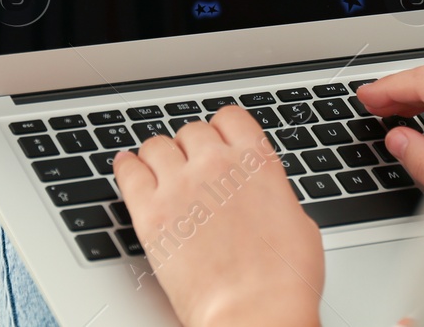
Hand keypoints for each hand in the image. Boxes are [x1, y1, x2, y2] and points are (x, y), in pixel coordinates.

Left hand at [114, 106, 323, 326]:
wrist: (254, 312)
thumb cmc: (282, 280)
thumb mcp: (297, 222)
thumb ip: (270, 195)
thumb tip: (261, 196)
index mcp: (255, 162)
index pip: (230, 117)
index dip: (222, 130)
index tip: (217, 140)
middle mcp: (216, 165)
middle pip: (192, 131)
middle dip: (192, 148)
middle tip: (191, 168)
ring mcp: (180, 186)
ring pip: (157, 145)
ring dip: (160, 156)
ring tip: (160, 172)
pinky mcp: (150, 213)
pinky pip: (128, 171)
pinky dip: (126, 167)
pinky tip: (127, 168)